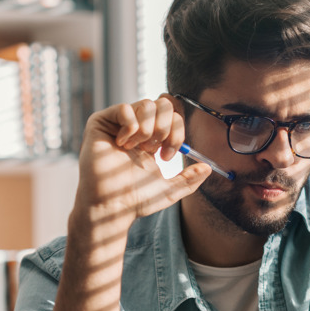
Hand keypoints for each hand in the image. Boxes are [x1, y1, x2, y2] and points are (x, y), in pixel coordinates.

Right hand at [75, 96, 209, 228]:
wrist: (111, 206)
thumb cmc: (135, 199)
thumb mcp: (169, 190)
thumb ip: (189, 179)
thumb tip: (208, 168)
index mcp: (152, 139)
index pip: (174, 116)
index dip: (177, 132)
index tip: (167, 156)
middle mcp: (137, 127)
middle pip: (163, 104)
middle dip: (165, 128)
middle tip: (154, 150)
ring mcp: (119, 123)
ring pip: (147, 104)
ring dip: (147, 130)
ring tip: (136, 148)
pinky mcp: (101, 122)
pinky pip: (125, 108)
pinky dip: (130, 127)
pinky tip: (122, 144)